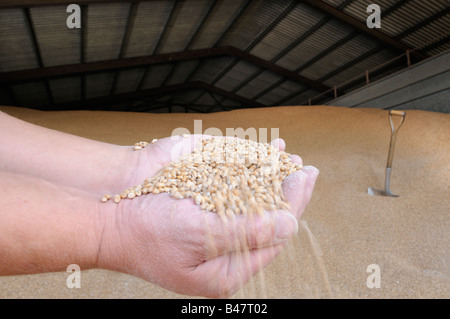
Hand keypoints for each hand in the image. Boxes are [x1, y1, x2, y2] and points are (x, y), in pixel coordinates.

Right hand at [97, 135, 318, 297]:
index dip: (292, 207)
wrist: (108, 212)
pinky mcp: (204, 204)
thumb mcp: (197, 234)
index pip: (272, 238)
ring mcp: (215, 225)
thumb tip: (290, 225)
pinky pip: (233, 188)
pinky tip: (261, 155)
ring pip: (253, 201)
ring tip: (290, 159)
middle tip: (307, 170)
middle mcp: (225, 248)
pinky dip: (248, 169)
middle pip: (268, 220)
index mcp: (226, 269)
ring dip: (272, 177)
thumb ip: (245, 231)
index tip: (305, 179)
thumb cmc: (146, 229)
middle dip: (287, 192)